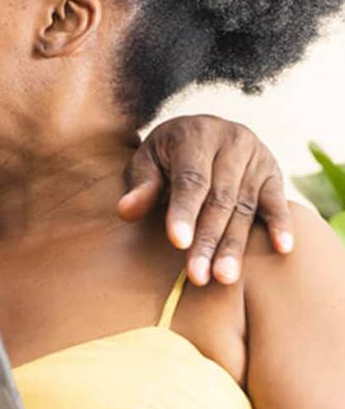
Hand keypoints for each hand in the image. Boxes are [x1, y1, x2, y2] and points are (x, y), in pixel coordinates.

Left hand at [120, 116, 293, 285]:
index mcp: (194, 135)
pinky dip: (281, 224)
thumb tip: (126, 211)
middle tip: (198, 277)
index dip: (184, 212)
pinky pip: (277, 201)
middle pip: (219, 200)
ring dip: (235, 244)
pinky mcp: (273, 172)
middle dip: (208, 240)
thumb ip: (140, 186)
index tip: (178, 243)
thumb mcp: (146, 162)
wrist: (200, 131)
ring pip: (245, 207)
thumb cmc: (164, 156)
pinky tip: (282, 249)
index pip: (191, 180)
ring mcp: (256, 156)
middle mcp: (231, 141)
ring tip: (224, 277)